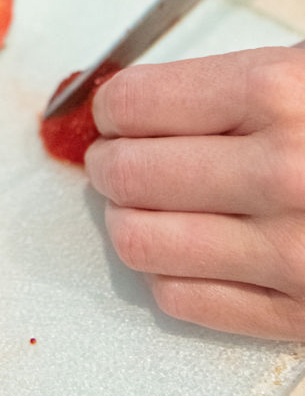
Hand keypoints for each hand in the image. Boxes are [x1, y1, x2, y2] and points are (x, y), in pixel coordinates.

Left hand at [85, 46, 304, 338]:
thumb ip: (238, 78)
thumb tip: (136, 99)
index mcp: (279, 92)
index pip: (134, 104)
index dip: (114, 107)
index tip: (119, 111)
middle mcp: (280, 172)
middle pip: (125, 173)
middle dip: (110, 162)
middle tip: (121, 156)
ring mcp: (292, 252)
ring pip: (139, 242)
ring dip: (129, 217)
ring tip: (147, 202)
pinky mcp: (302, 317)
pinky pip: (182, 301)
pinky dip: (167, 273)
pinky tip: (191, 249)